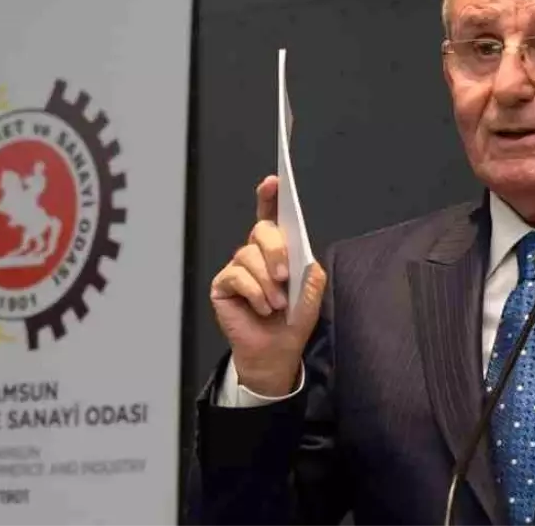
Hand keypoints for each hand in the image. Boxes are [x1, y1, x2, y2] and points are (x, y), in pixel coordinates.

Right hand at [209, 175, 327, 396]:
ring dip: (267, 282)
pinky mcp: (224, 285)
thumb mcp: (311, 294)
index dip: (270, 197)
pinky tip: (262, 308)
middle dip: (276, 250)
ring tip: (276, 304)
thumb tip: (302, 255)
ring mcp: (238, 268)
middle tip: (285, 276)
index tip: (273, 182)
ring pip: (248, 256)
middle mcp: (256, 254)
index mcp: (279, 250)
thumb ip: (310, 270)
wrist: (276, 352)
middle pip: (262, 231)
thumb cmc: (292, 322)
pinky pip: (236, 276)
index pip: (272, 216)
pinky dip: (254, 293)